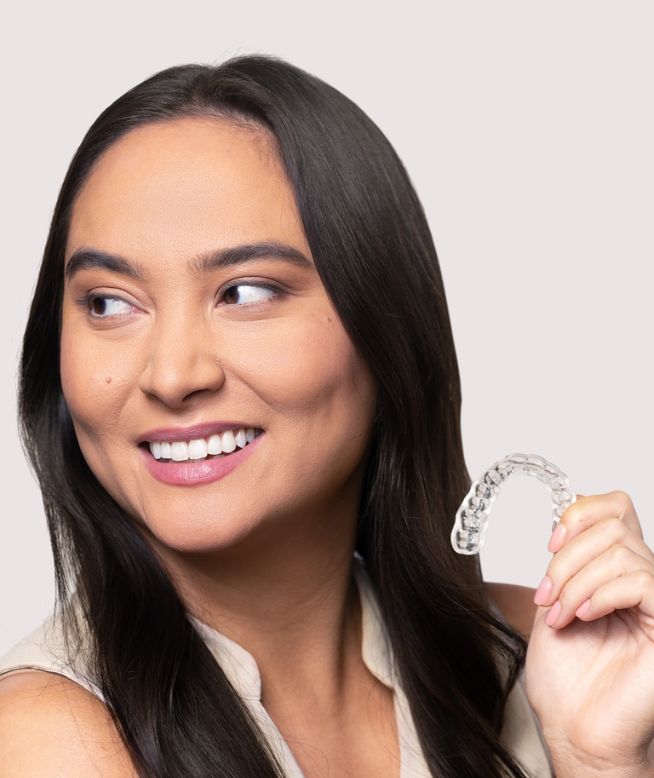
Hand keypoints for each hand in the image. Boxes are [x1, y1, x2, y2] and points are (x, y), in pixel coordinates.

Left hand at [524, 491, 653, 772]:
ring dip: (575, 582)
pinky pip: (639, 580)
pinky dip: (599, 593)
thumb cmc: (566, 680)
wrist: (575, 731)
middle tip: (546, 596)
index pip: (615, 508)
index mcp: (615, 572)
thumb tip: (569, 517)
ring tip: (559, 616)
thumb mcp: (554, 601)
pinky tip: (583, 617)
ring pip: (620, 551)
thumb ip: (566, 561)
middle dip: (566, 558)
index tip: (551, 544)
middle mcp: (643, 582)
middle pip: (611, 526)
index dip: (580, 514)